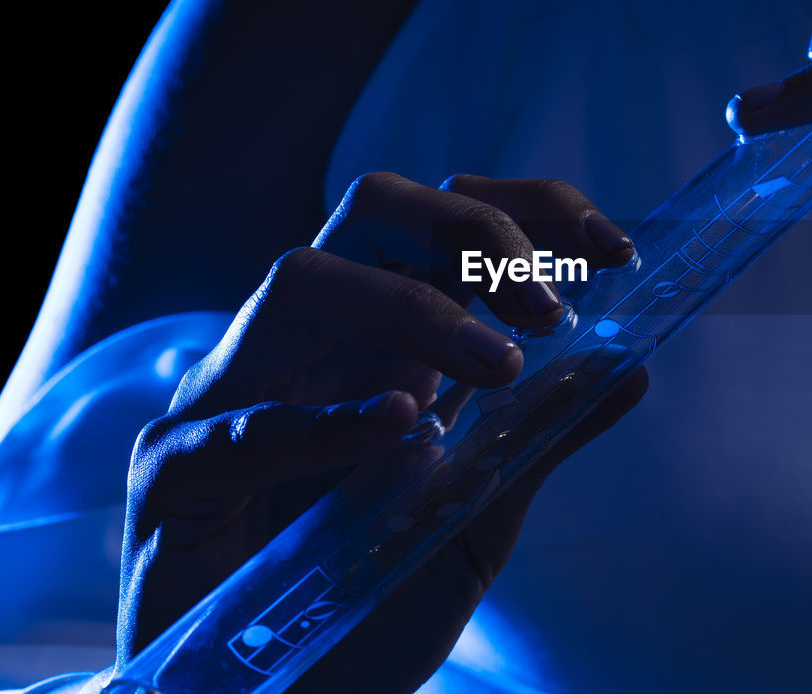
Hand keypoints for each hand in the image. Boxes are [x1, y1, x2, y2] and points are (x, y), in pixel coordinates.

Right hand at [115, 172, 646, 690]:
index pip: (446, 223)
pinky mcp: (178, 473)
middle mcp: (311, 347)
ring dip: (412, 307)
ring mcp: (236, 398)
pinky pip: (242, 422)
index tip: (611, 246)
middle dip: (472, 229)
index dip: (527, 209)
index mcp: (381, 344)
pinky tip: (399, 424)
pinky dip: (324, 419)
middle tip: (549, 307)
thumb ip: (539, 438)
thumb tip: (633, 368)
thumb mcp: (476, 513)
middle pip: (373, 210)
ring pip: (302, 282)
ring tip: (499, 366)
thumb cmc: (366, 600)